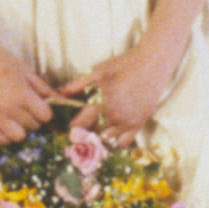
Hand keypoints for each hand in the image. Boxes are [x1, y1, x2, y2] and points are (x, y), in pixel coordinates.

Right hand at [0, 28, 62, 146]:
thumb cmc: (2, 60)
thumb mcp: (27, 72)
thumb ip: (44, 89)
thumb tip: (61, 100)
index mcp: (22, 95)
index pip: (45, 116)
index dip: (46, 110)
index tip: (41, 105)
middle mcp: (8, 108)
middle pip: (33, 125)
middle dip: (35, 117)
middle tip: (28, 107)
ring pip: (17, 136)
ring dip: (21, 129)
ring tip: (18, 118)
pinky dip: (4, 136)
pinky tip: (5, 127)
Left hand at [72, 31, 191, 132]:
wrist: (152, 64)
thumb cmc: (122, 65)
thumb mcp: (96, 71)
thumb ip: (75, 85)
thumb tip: (56, 95)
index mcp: (100, 103)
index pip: (77, 126)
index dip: (71, 125)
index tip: (70, 122)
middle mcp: (113, 117)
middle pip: (90, 135)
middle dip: (84, 131)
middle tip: (83, 124)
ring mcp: (127, 123)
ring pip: (105, 139)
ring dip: (99, 135)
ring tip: (98, 125)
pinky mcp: (139, 124)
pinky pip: (123, 143)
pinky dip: (115, 140)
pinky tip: (113, 131)